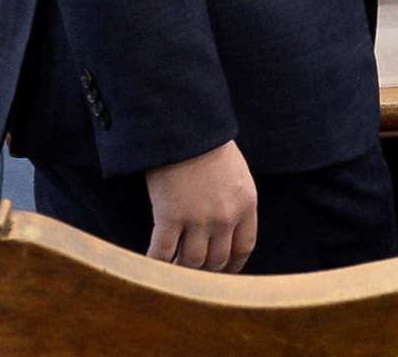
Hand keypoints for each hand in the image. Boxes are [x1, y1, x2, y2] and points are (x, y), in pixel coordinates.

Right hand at [144, 141, 256, 271]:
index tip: (223, 272)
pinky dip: (157, 264)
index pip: (243, 247)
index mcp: (246, 203)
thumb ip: (234, 200)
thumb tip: (223, 227)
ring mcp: (197, 219)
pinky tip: (152, 267)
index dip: (232, 266)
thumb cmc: (206, 141)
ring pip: (192, 262)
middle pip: (217, 259)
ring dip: (181, 271)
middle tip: (192, 274)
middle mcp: (225, 217)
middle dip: (205, 271)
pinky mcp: (169, 217)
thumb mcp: (234, 172)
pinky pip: (162, 252)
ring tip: (172, 271)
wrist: (184, 123)